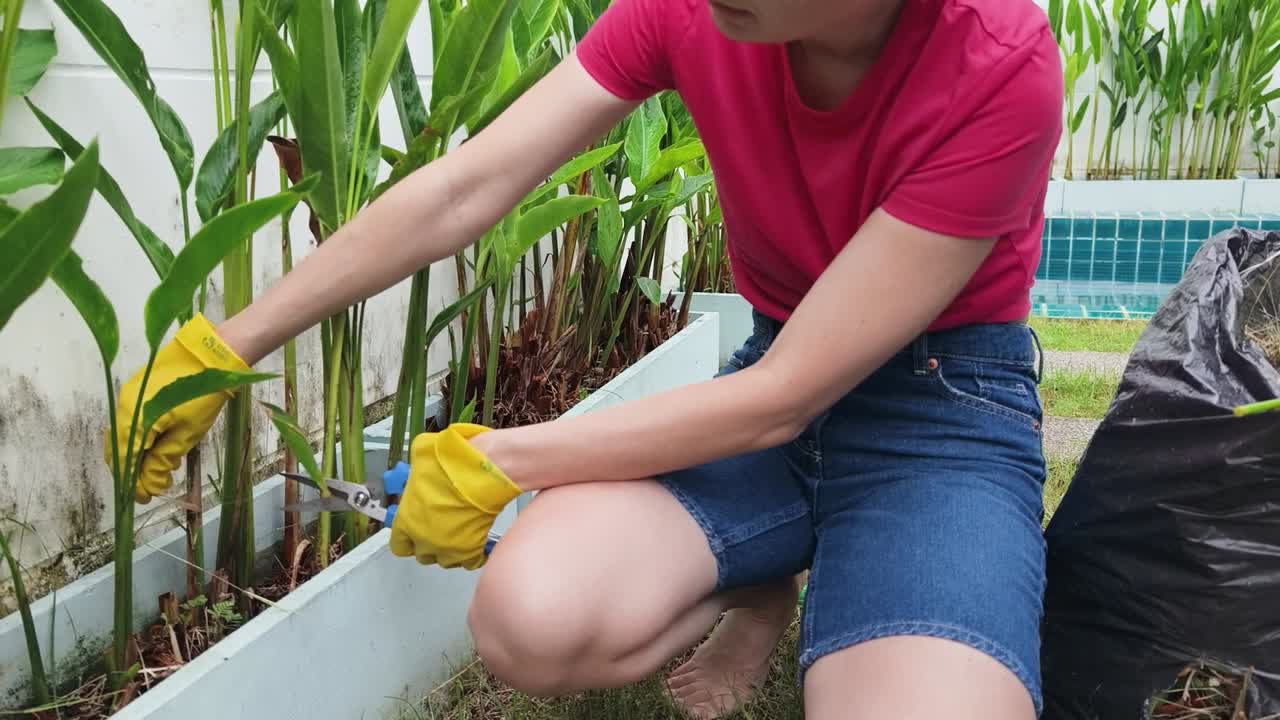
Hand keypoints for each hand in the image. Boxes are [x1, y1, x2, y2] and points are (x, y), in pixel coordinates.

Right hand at [107, 313, 251, 503]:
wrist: (209, 354)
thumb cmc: (202, 396)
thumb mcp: (186, 433)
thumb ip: (162, 460)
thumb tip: (148, 486)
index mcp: (134, 421)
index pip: (124, 461)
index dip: (133, 483)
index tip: (144, 499)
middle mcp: (123, 408)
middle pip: (118, 449)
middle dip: (133, 470)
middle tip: (152, 485)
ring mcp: (127, 396)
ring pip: (123, 435)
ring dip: (137, 454)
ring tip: (163, 466)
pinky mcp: (136, 389)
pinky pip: (129, 419)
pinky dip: (140, 436)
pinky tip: (160, 444)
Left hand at [387, 423, 522, 568]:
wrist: (481, 471)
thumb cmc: (451, 463)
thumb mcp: (422, 455)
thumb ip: (417, 466)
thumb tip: (420, 458)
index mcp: (407, 521)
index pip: (398, 545)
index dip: (406, 538)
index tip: (413, 532)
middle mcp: (424, 539)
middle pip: (422, 555)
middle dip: (428, 543)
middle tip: (437, 528)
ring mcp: (448, 548)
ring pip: (445, 561)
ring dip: (449, 550)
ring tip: (457, 534)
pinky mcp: (471, 550)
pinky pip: (470, 562)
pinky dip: (473, 555)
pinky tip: (476, 542)